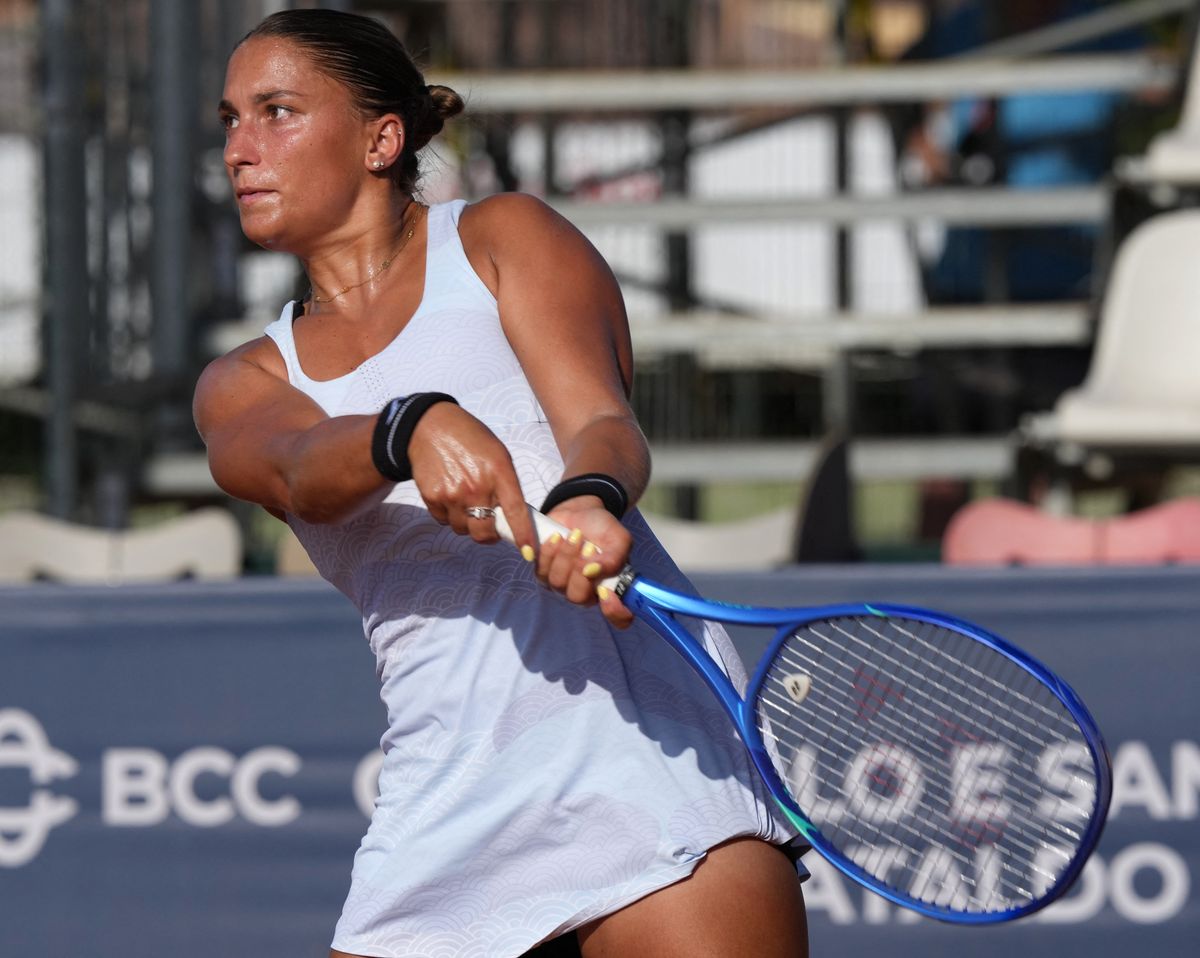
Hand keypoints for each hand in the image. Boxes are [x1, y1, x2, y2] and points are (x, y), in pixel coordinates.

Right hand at [407, 402, 536, 554]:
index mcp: (499, 473)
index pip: (515, 512)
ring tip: (464, 499)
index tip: (529, 553)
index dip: (523, 536)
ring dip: (466, 522)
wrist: (430, 427)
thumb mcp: (498, 455)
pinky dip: (448, 514)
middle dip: (488, 535)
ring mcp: (452, 494)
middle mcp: (476, 486)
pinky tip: (449, 493)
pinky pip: (444, 520)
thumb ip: (507, 484)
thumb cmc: (470, 440)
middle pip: (484, 532)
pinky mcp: (432, 497)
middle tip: (489, 526)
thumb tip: (513, 516)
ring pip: (462, 529)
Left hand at [537, 496, 633, 628]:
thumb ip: (614, 558)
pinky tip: (557, 537)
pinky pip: (541, 571)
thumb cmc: (602, 528)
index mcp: (611, 588)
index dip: (615, 612)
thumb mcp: (618, 539)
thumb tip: (592, 572)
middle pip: (579, 598)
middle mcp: (587, 592)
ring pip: (558, 583)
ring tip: (574, 535)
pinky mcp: (543, 572)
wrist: (580, 511)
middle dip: (579, 571)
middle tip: (587, 547)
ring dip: (566, 556)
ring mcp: (563, 585)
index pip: (619, 618)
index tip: (606, 592)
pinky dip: (549, 552)